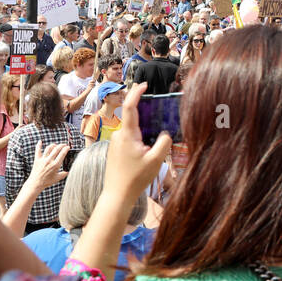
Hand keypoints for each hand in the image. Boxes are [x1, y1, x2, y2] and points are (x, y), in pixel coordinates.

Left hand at [26, 140, 69, 193]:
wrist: (36, 183)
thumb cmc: (46, 182)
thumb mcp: (57, 178)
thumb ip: (64, 174)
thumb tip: (68, 171)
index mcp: (55, 165)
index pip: (62, 153)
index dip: (66, 149)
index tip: (68, 147)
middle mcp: (49, 160)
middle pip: (56, 149)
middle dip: (61, 145)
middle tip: (64, 145)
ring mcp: (42, 159)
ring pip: (48, 148)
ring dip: (53, 145)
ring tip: (55, 145)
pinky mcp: (37, 160)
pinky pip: (38, 151)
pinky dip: (39, 145)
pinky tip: (40, 141)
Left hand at [107, 83, 171, 199]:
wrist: (117, 195)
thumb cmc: (135, 178)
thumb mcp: (156, 160)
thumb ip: (164, 142)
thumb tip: (166, 133)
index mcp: (128, 134)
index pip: (130, 106)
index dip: (136, 93)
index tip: (144, 85)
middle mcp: (119, 135)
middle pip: (134, 119)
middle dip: (147, 121)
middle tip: (158, 129)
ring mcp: (115, 143)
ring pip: (133, 131)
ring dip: (144, 135)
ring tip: (151, 152)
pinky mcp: (115, 150)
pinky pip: (129, 139)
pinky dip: (139, 142)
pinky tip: (144, 157)